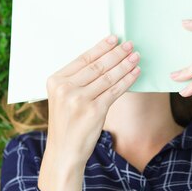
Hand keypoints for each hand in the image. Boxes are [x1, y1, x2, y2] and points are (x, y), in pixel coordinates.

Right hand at [45, 35, 140, 165]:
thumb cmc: (67, 124)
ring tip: (136, 56)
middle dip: (116, 54)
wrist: (64, 151)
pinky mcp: (94, 111)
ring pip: (108, 77)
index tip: (114, 39)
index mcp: (55, 81)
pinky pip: (115, 91)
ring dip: (125, 65)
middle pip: (97, 66)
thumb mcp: (63, 99)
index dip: (101, 48)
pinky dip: (127, 80)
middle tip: (130, 45)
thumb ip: (77, 82)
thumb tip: (104, 61)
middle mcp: (65, 88)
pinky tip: (135, 73)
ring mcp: (79, 100)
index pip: (83, 59)